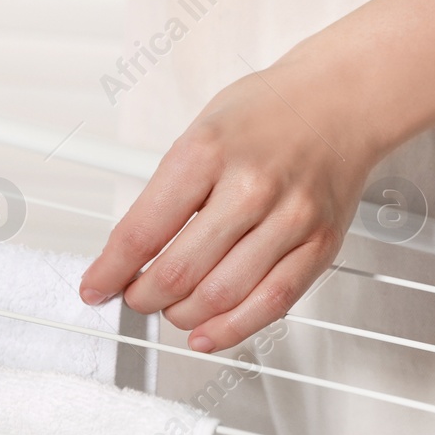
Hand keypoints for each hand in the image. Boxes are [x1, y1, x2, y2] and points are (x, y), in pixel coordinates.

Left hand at [79, 56, 386, 351]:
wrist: (340, 101)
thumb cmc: (264, 114)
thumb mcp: (196, 133)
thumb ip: (167, 192)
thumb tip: (129, 251)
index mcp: (205, 153)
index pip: (142, 231)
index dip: (109, 270)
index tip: (94, 286)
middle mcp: (249, 187)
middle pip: (179, 271)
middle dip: (142, 297)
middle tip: (133, 297)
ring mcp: (289, 219)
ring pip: (221, 296)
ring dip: (181, 315)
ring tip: (167, 309)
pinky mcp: (320, 245)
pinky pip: (272, 303)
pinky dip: (232, 329)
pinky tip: (207, 334)